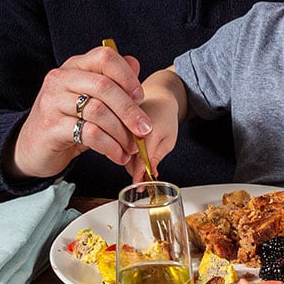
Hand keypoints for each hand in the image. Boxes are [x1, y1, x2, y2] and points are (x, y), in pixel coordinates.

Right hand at [7, 44, 152, 179]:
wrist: (32, 148)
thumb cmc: (65, 120)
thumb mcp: (87, 97)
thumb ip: (110, 80)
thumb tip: (134, 63)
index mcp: (73, 67)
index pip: (104, 56)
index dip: (127, 75)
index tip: (140, 97)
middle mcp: (60, 79)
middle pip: (104, 86)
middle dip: (130, 110)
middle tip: (144, 129)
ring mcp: (53, 102)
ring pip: (99, 111)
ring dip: (121, 133)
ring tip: (132, 148)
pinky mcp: (51, 127)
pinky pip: (90, 133)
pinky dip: (110, 146)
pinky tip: (118, 155)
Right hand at [123, 68, 183, 183]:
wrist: (158, 97)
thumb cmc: (166, 117)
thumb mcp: (168, 139)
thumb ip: (157, 156)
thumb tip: (150, 173)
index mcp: (146, 130)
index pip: (139, 158)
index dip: (139, 175)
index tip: (141, 186)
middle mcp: (128, 127)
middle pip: (125, 157)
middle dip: (134, 171)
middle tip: (145, 180)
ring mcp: (120, 125)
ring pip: (118, 151)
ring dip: (127, 161)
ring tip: (141, 164)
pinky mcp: (115, 125)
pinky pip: (116, 144)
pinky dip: (122, 152)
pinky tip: (132, 154)